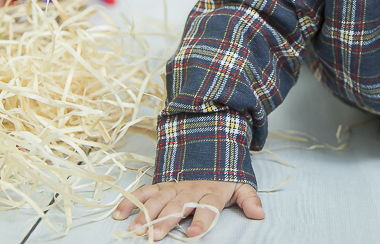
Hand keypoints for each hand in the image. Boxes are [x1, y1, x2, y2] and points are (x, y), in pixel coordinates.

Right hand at [112, 180, 264, 239]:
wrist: (211, 145)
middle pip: (176, 206)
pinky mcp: (162, 183)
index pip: (207, 208)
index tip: (195, 234)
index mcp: (211, 192)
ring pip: (157, 200)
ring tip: (135, 229)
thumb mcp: (241, 184)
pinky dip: (131, 201)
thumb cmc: (225, 174)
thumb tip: (259, 213)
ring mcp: (174, 186)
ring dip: (145, 214)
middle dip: (165, 221)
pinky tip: (120, 214)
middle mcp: (190, 189)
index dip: (202, 220)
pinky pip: (144, 192)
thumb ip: (249, 199)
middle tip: (154, 236)